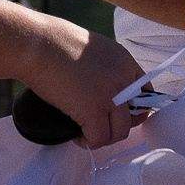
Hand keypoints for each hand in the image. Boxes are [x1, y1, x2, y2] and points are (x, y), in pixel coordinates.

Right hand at [19, 17, 148, 148]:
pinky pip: (99, 139)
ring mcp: (111, 96)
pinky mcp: (93, 110)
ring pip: (120, 132)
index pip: (145, 92)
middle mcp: (124, 79)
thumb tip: (102, 87)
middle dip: (117, 126)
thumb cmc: (55, 42)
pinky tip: (78, 136)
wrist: (38, 44)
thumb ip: (105, 67)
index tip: (119, 114)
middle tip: (100, 127)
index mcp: (125, 61)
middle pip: (135, 116)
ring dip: (104, 137)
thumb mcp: (93, 48)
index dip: (134, 108)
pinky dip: (88, 142)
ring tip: (87, 133)